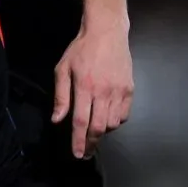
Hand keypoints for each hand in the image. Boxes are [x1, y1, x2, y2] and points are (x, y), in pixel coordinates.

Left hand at [51, 22, 133, 158]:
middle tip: (85, 153)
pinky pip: (124, 114)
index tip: (77, 154)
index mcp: (84, 87)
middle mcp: (103, 92)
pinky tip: (106, 118)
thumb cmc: (80, 50)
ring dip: (103, 131)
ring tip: (93, 131)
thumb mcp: (62, 69)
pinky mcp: (130, 89)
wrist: (106, 33)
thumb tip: (57, 119)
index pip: (80, 121)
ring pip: (113, 123)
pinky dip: (115, 121)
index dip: (79, 140)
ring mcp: (119, 91)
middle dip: (91, 143)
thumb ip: (61, 96)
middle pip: (99, 127)